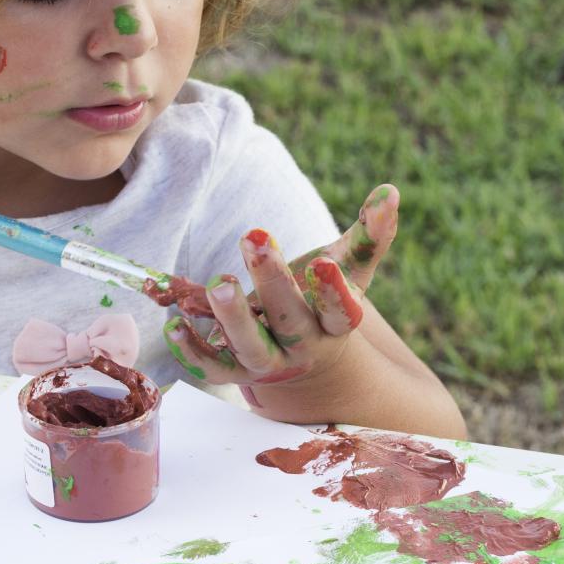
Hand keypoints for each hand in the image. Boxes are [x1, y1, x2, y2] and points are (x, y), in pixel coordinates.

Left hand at [163, 184, 399, 399]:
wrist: (304, 360)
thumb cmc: (323, 302)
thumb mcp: (348, 271)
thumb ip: (369, 236)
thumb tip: (390, 191)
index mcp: (335, 326)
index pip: (341, 314)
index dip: (333, 292)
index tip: (321, 262)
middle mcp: (303, 348)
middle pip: (290, 321)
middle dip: (272, 282)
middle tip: (254, 238)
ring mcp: (266, 364)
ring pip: (249, 347)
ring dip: (231, 316)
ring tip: (219, 281)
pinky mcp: (233, 372)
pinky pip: (211, 369)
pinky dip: (190, 350)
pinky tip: (173, 322)